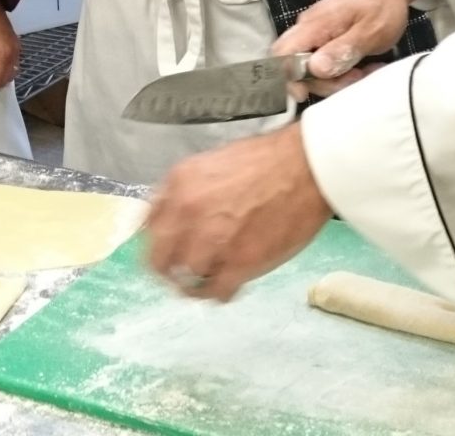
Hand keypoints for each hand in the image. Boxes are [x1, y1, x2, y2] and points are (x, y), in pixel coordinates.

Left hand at [146, 124, 331, 301]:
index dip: (154, 243)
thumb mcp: (212, 163)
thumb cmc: (269, 161)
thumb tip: (172, 217)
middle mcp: (188, 214)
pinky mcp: (240, 263)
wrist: (308, 167)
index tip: (164, 252)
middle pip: (159, 260)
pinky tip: (229, 284)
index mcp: (180, 184)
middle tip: (182, 274)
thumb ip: (186, 191)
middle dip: (169, 270)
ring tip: (213, 277)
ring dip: (198, 281)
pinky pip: (217, 292)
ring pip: (187, 279)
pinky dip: (220, 293)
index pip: (147, 226)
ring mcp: (213, 241)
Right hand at [270, 0, 410, 99]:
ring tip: (364, 71)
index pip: (281, 54)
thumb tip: (315, 69)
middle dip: (322, 82)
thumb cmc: (381, 6)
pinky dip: (339, 72)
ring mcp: (315, 34)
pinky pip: (322, 63)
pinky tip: (361, 68)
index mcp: (314, 25)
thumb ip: (341, 50)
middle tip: (354, 78)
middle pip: (294, 67)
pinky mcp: (324, 39)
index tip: (305, 93)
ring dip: (335, 78)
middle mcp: (307, 29)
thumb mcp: (369, 32)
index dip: (286, 77)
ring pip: (310, 69)